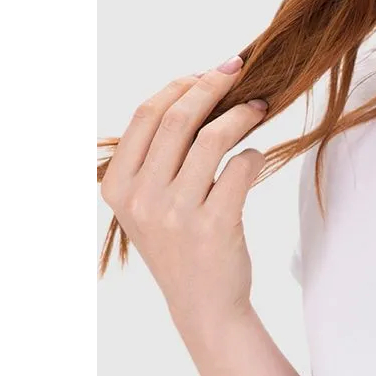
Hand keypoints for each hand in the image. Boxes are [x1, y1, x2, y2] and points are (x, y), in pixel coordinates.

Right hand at [100, 55, 269, 331]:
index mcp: (117, 186)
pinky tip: (254, 157)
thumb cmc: (180, 245)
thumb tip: (195, 92)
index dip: (178, 86)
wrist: (203, 305)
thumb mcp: (147, 204)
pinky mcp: (213, 226)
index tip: (205, 73)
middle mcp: (140, 198)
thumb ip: (157, 157)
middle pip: (178, 118)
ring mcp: (175, 213)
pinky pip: (240, 168)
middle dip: (213, 85)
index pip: (145, 116)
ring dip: (241, 115)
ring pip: (212, 138)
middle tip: (239, 71)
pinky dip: (253, 155)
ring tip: (259, 107)